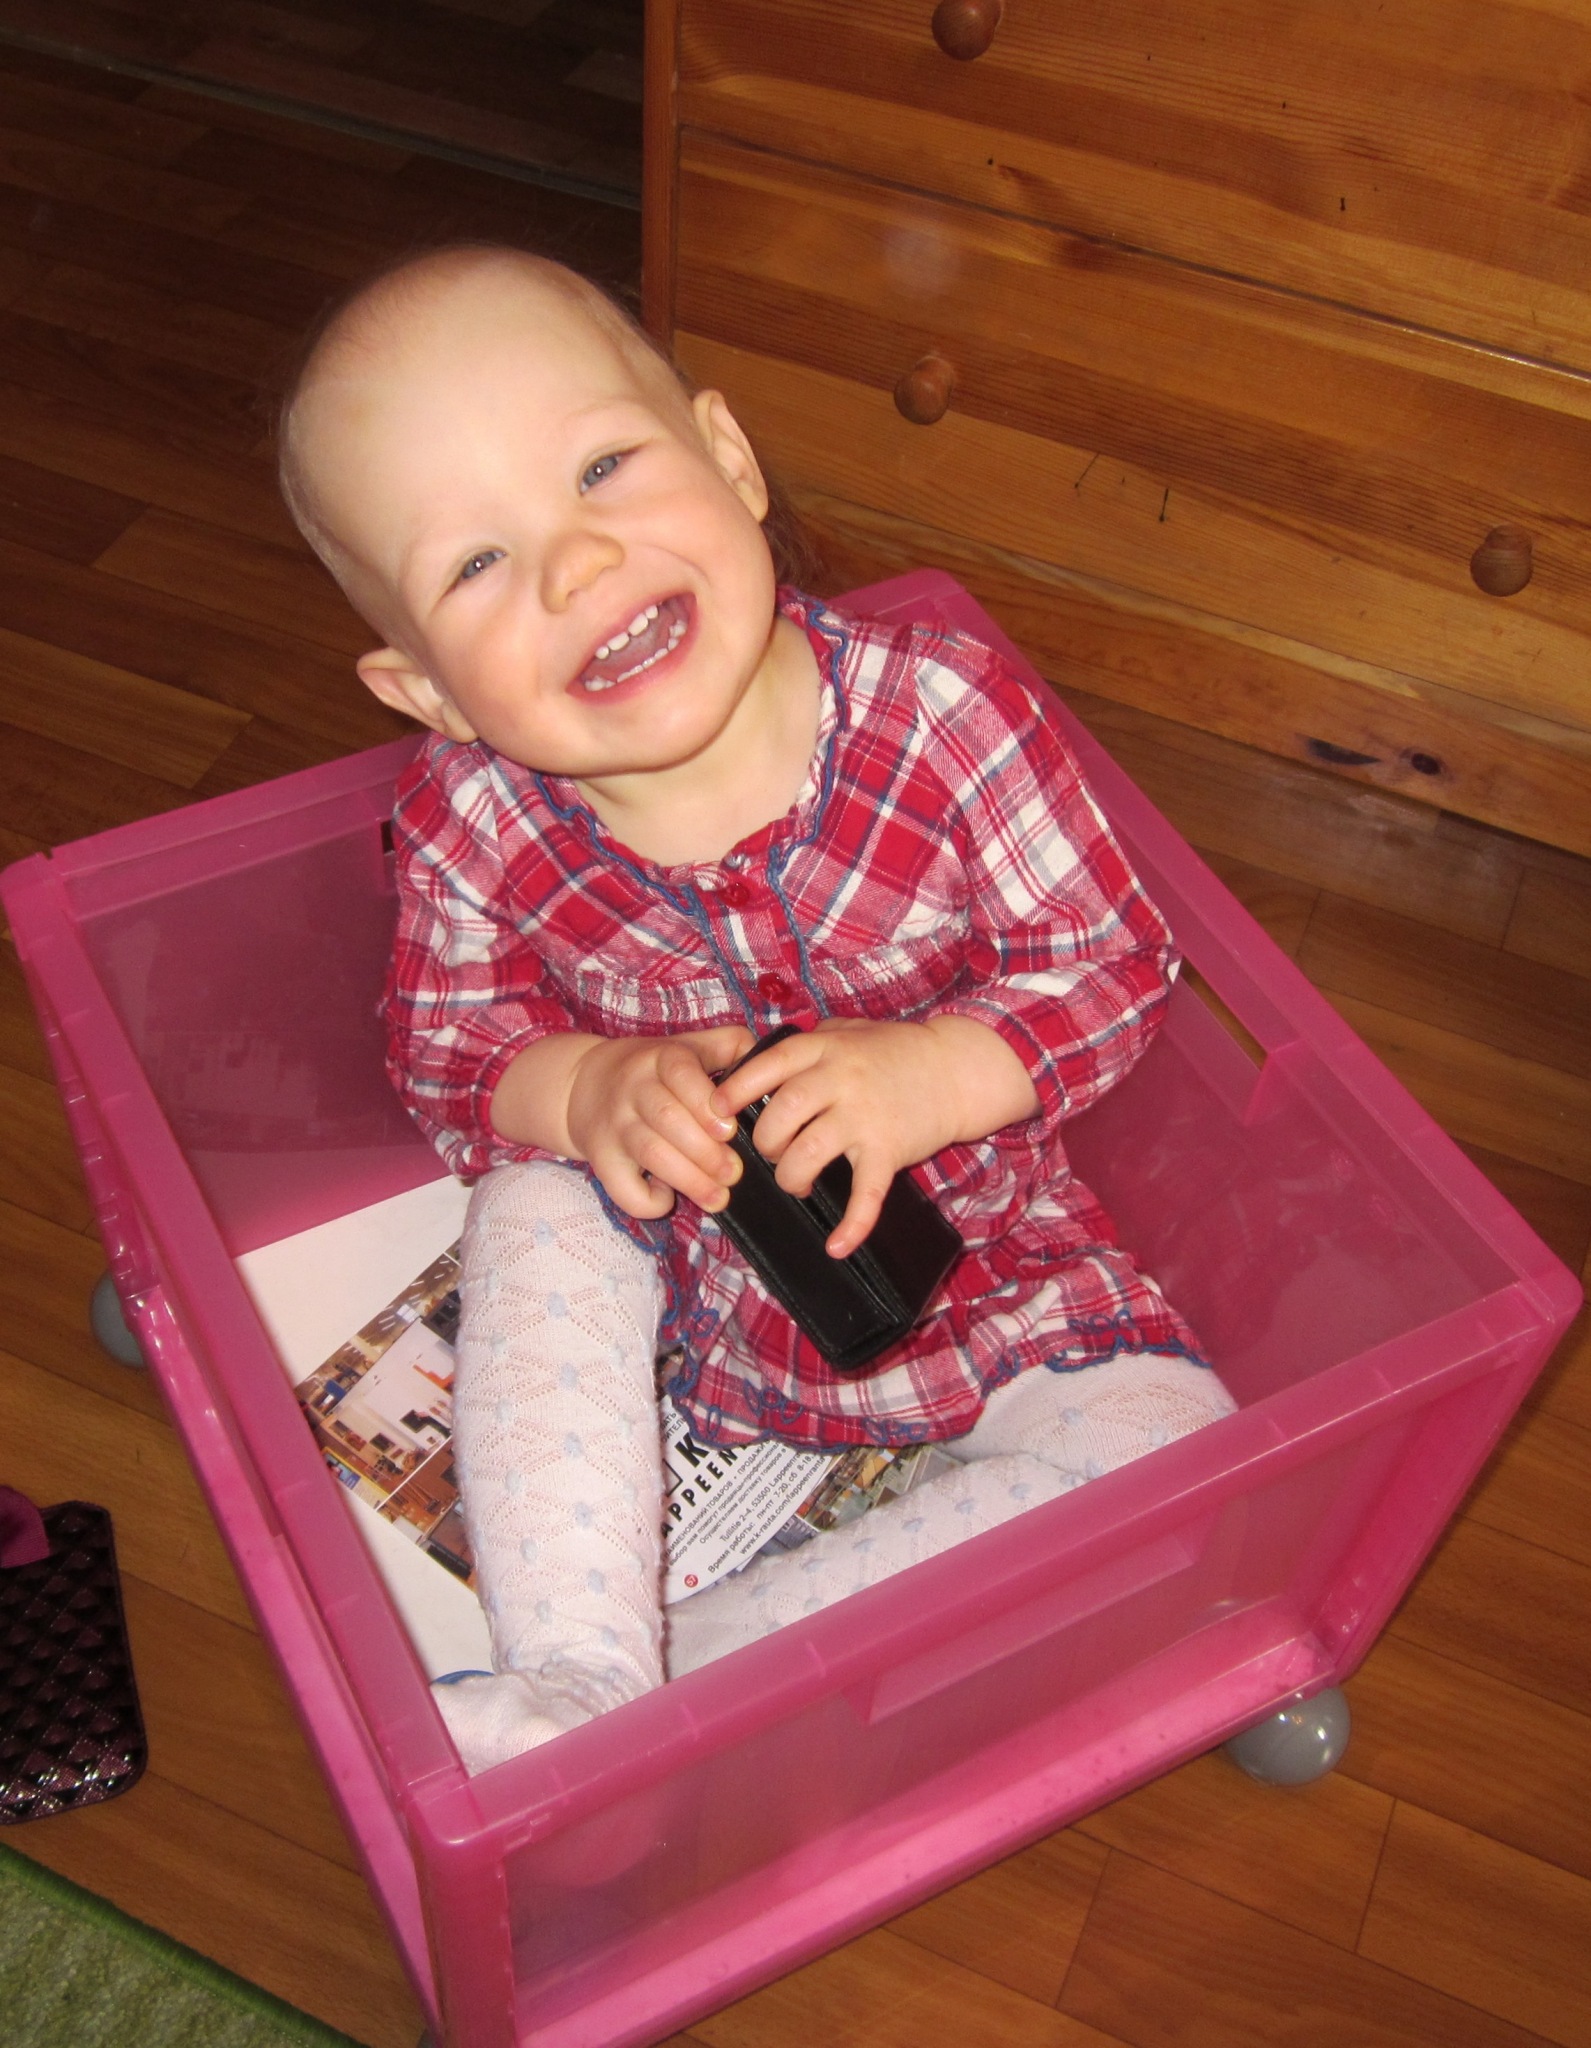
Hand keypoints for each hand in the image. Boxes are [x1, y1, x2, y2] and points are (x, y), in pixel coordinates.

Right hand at [565, 1025, 755, 1218]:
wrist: (582, 1084)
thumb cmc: (652, 1070)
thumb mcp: (686, 1046)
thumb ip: (729, 1047)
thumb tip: (772, 1064)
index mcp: (660, 1057)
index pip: (681, 1073)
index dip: (706, 1103)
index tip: (730, 1130)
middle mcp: (633, 1088)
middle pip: (668, 1118)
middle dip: (707, 1152)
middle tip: (734, 1173)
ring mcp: (614, 1125)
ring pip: (650, 1153)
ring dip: (688, 1180)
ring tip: (719, 1198)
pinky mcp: (600, 1158)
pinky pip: (620, 1186)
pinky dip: (645, 1200)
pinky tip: (667, 1199)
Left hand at [709, 1017, 1035, 1256]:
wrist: (955, 1069)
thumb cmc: (895, 1051)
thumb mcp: (849, 1031)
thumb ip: (809, 1042)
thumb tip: (759, 1059)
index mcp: (825, 1048)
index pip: (768, 1066)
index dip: (736, 1089)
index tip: (717, 1110)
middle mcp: (841, 1079)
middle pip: (780, 1115)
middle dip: (765, 1143)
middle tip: (773, 1153)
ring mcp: (864, 1116)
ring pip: (807, 1154)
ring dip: (791, 1177)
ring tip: (795, 1183)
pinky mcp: (889, 1150)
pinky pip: (866, 1193)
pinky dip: (852, 1225)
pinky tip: (837, 1247)